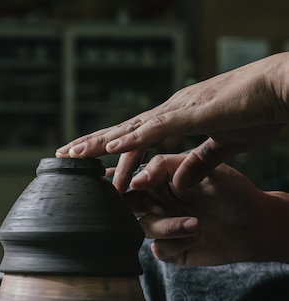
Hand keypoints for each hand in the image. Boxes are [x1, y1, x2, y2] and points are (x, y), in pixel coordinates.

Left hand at [57, 52, 288, 192]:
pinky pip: (157, 128)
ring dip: (100, 143)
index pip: (135, 136)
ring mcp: (178, 110)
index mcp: (176, 117)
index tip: (89, 161)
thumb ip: (200, 161)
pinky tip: (111, 147)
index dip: (110, 148)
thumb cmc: (259, 111)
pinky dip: (133, 138)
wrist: (284, 89)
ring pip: (130, 129)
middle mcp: (170, 111)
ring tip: (72, 154)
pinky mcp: (193, 113)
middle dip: (92, 144)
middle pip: (122, 131)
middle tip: (63, 155)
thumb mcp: (226, 145)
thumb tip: (179, 180)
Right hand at [121, 153, 288, 265]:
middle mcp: (156, 203)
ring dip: (167, 227)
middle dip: (125, 209)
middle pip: (125, 206)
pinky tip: (196, 235)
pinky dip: (176, 242)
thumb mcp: (200, 167)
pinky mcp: (171, 249)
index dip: (119, 181)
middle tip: (136, 206)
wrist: (256, 224)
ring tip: (195, 224)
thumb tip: (136, 181)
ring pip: (144, 228)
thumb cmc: (231, 190)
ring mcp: (162, 226)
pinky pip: (159, 249)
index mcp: (157, 180)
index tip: (119, 184)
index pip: (128, 178)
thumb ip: (165, 166)